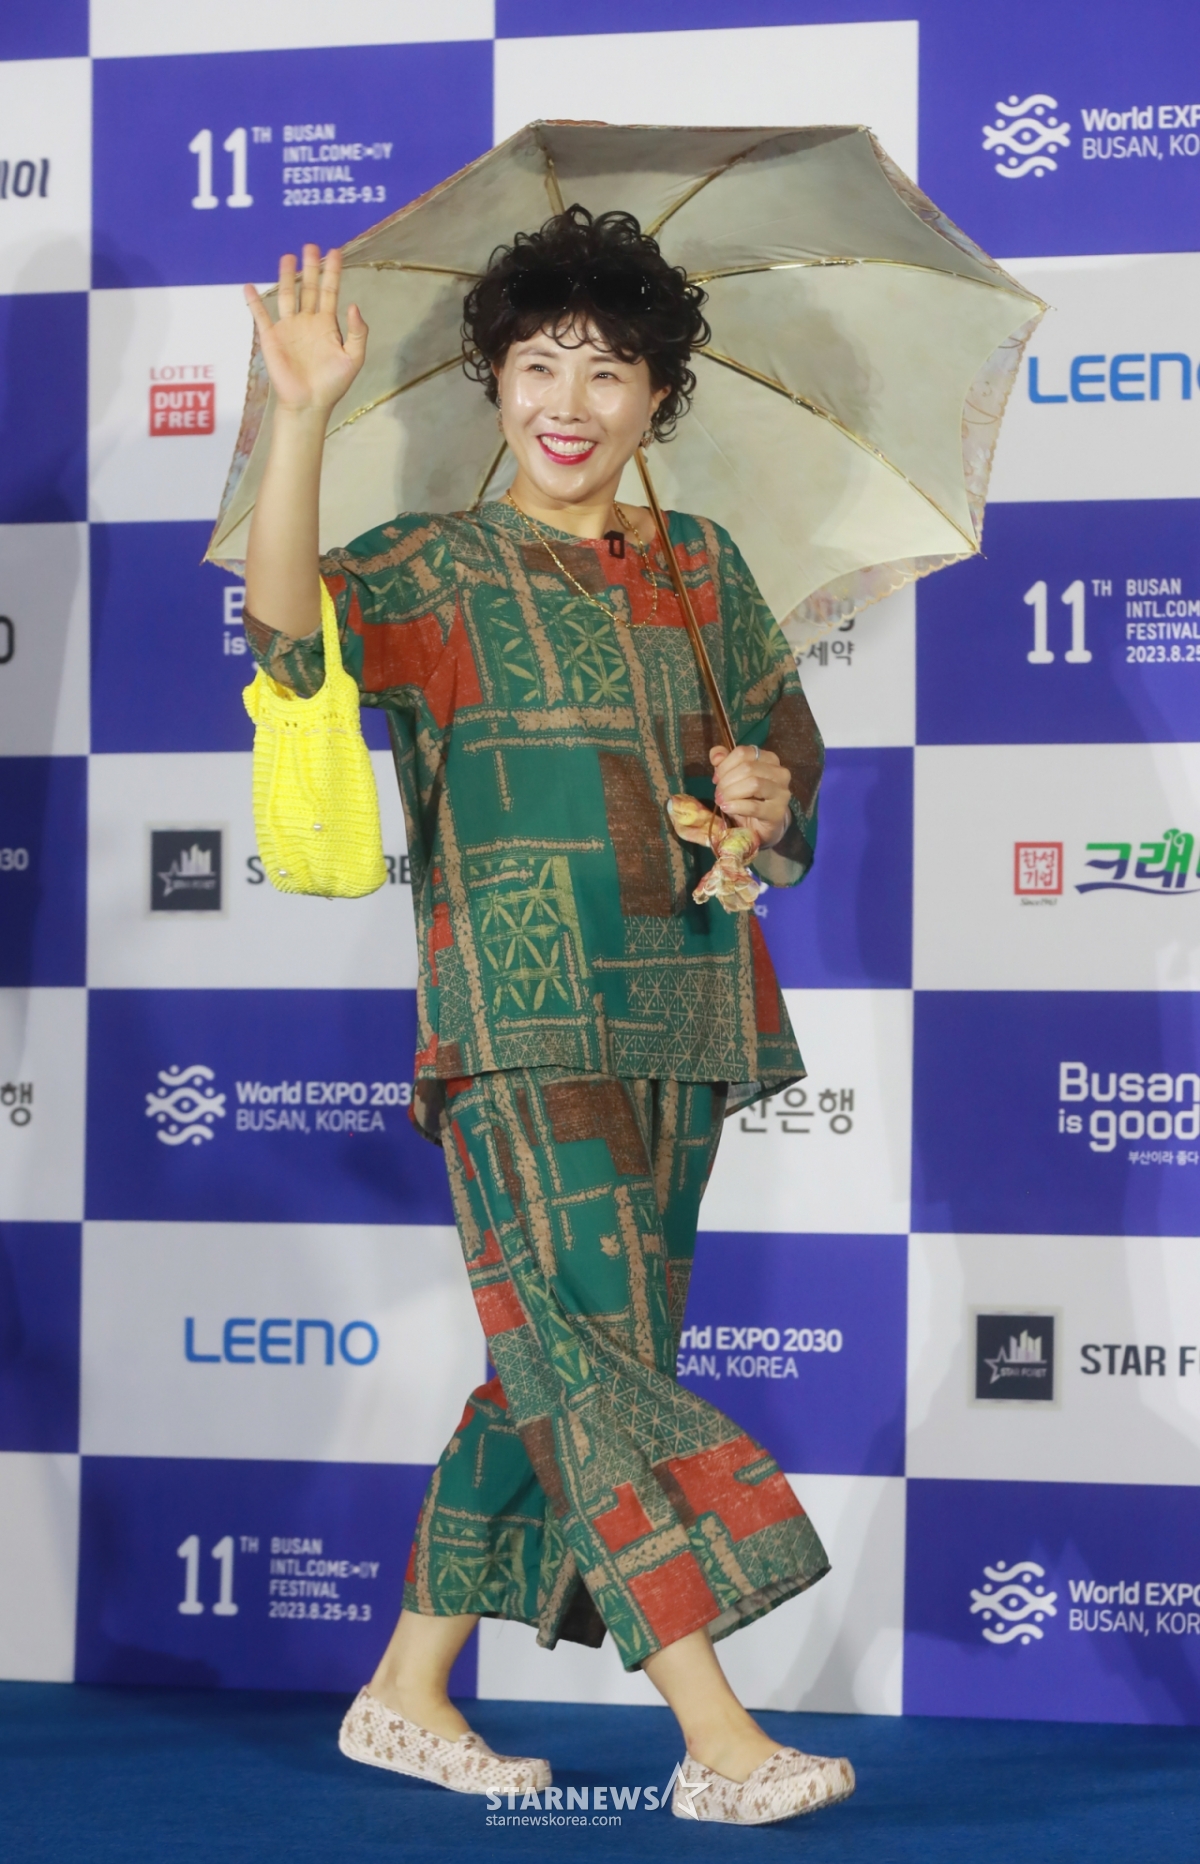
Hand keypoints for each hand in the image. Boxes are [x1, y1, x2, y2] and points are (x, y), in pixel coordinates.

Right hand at [244, 244, 367, 417]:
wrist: (309, 403)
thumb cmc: (333, 384)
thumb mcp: (353, 358)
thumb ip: (358, 332)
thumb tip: (354, 305)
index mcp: (327, 325)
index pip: (330, 291)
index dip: (333, 272)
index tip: (335, 251)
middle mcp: (307, 321)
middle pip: (309, 287)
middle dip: (310, 267)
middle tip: (310, 245)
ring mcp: (288, 328)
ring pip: (286, 295)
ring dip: (286, 275)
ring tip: (287, 256)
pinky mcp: (271, 337)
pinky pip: (260, 316)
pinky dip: (254, 301)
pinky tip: (248, 286)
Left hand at [710, 743, 791, 847]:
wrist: (761, 826)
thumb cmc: (748, 799)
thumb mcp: (733, 778)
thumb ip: (724, 763)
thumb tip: (716, 755)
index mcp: (769, 759)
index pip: (743, 753)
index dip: (725, 765)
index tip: (716, 779)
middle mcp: (779, 772)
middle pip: (747, 768)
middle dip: (727, 781)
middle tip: (718, 793)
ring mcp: (781, 792)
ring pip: (753, 784)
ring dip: (731, 793)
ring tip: (721, 801)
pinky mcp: (777, 812)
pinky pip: (754, 806)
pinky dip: (736, 806)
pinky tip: (726, 808)